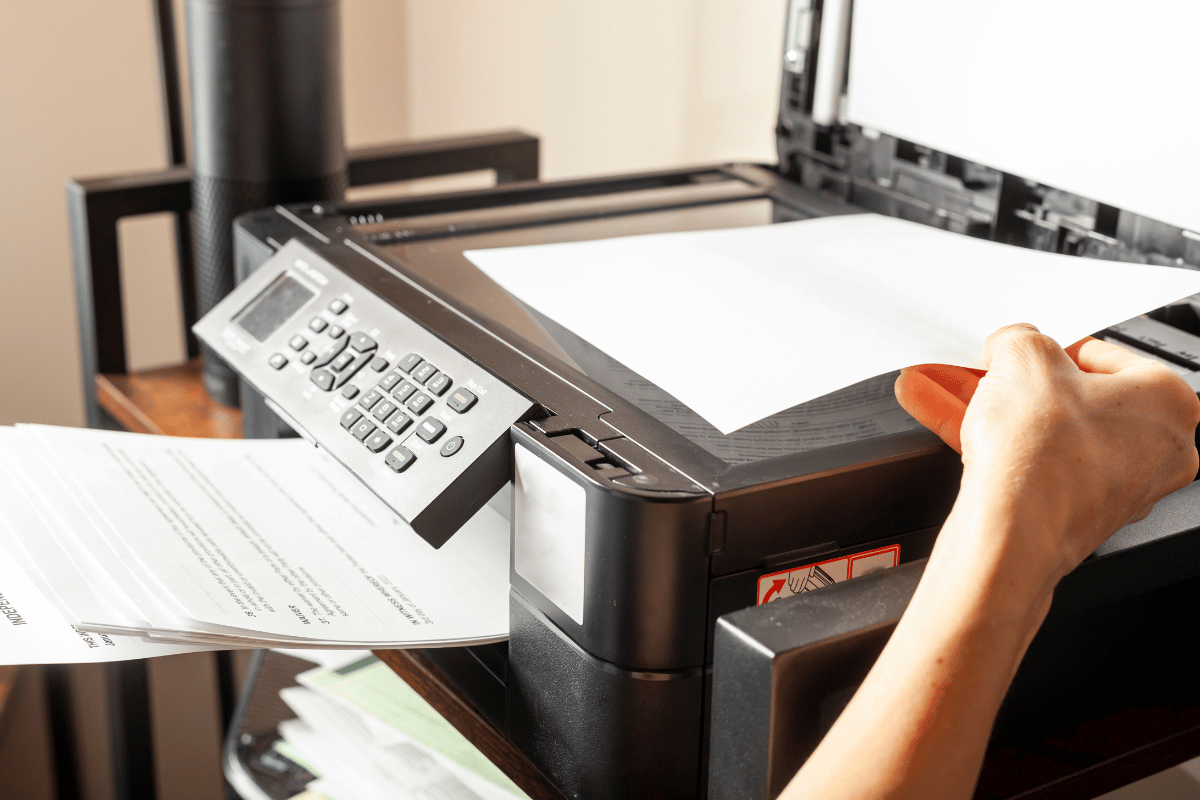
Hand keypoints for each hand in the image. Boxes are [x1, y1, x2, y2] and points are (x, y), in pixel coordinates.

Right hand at [895, 324, 1199, 579]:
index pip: (1100, 354)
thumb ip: (1020, 339)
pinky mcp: (1075, 512)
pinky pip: (1030, 462)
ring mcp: (1115, 485)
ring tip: (941, 387)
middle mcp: (1154, 448)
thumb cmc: (1043, 458)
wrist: (1012, 536)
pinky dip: (991, 441)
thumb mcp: (1022, 357)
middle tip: (975, 369)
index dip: (1046, 347)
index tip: (1016, 350)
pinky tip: (946, 418)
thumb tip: (1012, 347)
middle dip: (1005, 380)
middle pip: (1065, 397)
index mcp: (1169, 400)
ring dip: (986, 406)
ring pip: (1040, 430)